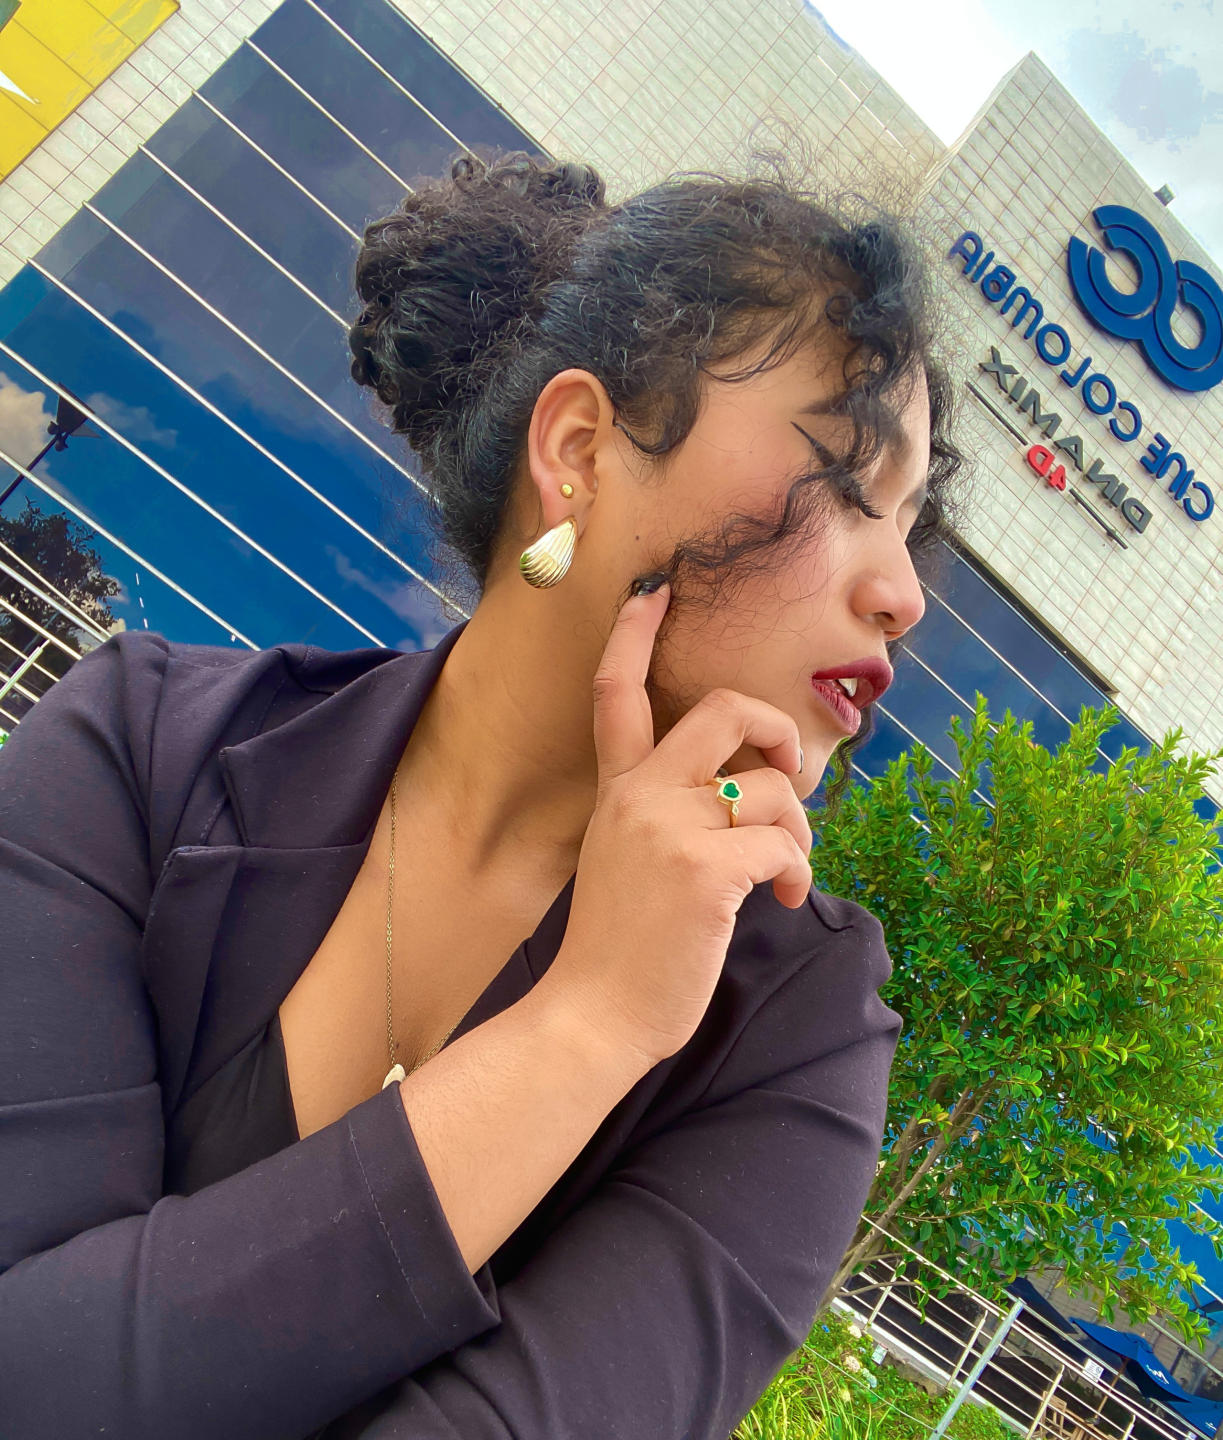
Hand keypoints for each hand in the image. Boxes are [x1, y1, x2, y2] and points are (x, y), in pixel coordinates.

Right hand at [547, 582, 813, 1067]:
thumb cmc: (618, 950)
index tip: (657, 591)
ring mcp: (672, 829)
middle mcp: (641, 796)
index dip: (635, 634)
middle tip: (790, 766)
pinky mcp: (707, 870)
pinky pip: (784, 844)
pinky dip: (797, 872)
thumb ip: (667, 818)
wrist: (591, 1016)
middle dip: (774, 726)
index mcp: (618, 792)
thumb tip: (746, 802)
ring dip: (798, 832)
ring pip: (774, 790)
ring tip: (785, 874)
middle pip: (723, 710)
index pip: (616, 693)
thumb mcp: (623, 862)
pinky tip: (783, 900)